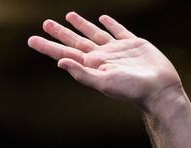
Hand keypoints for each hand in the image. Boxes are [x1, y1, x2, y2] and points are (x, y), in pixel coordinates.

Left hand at [27, 12, 182, 111]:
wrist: (158, 89)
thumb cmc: (131, 89)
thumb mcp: (103, 83)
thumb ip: (82, 73)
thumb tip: (59, 62)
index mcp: (91, 65)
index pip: (64, 53)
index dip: (48, 46)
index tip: (32, 40)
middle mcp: (101, 56)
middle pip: (75, 41)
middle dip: (60, 33)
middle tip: (45, 23)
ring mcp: (116, 50)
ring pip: (94, 33)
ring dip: (81, 25)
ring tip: (69, 16)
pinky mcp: (133, 44)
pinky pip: (118, 31)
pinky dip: (110, 24)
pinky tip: (103, 18)